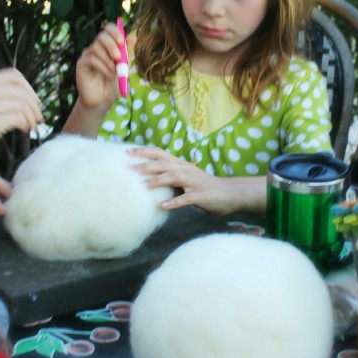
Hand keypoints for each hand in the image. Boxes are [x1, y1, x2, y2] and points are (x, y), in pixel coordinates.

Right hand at [0, 68, 42, 168]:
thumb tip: (23, 97)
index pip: (14, 75)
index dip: (29, 88)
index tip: (34, 101)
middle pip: (22, 90)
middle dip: (34, 104)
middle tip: (37, 117)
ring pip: (23, 104)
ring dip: (32, 116)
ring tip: (31, 126)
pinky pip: (19, 118)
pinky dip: (26, 124)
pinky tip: (23, 130)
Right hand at [63, 24, 131, 136]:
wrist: (102, 100)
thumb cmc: (113, 84)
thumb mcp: (124, 67)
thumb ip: (127, 52)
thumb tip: (133, 35)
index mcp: (108, 46)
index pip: (108, 29)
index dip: (115, 31)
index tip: (122, 41)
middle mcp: (97, 47)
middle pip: (102, 35)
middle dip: (112, 45)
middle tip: (119, 57)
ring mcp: (88, 55)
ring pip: (96, 47)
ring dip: (108, 59)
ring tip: (114, 72)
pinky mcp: (81, 63)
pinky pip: (91, 58)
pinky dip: (102, 66)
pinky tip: (107, 74)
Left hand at [128, 146, 264, 215]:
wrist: (230, 194)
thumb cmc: (204, 187)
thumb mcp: (186, 179)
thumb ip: (169, 177)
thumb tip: (147, 179)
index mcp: (181, 164)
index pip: (160, 153)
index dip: (144, 152)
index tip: (127, 153)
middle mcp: (187, 169)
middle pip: (164, 163)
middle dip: (146, 165)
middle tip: (129, 169)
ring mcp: (194, 182)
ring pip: (174, 177)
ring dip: (158, 181)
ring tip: (143, 186)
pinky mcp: (201, 196)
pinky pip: (186, 198)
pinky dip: (174, 202)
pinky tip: (162, 206)